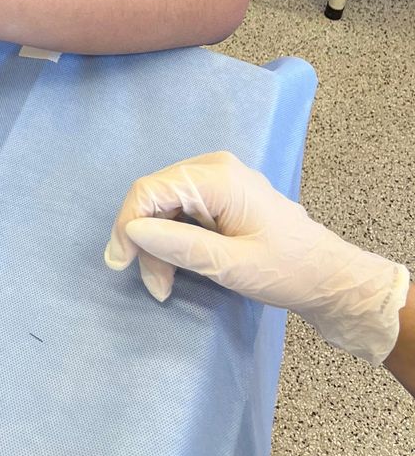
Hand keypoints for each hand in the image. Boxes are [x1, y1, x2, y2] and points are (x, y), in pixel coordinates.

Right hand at [104, 151, 410, 366]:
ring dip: (158, 246)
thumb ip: (180, 246)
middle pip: (155, 198)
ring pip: (165, 207)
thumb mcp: (231, 266)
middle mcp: (214, 168)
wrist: (333, 281)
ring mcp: (219, 181)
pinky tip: (178, 267)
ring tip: (165, 285)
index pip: (150, 190)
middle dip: (145, 242)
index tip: (121, 265)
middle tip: (156, 286)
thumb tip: (131, 231)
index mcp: (217, 177)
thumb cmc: (288, 272)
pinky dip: (173, 241)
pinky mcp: (223, 198)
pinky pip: (182, 212)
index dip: (127, 225)